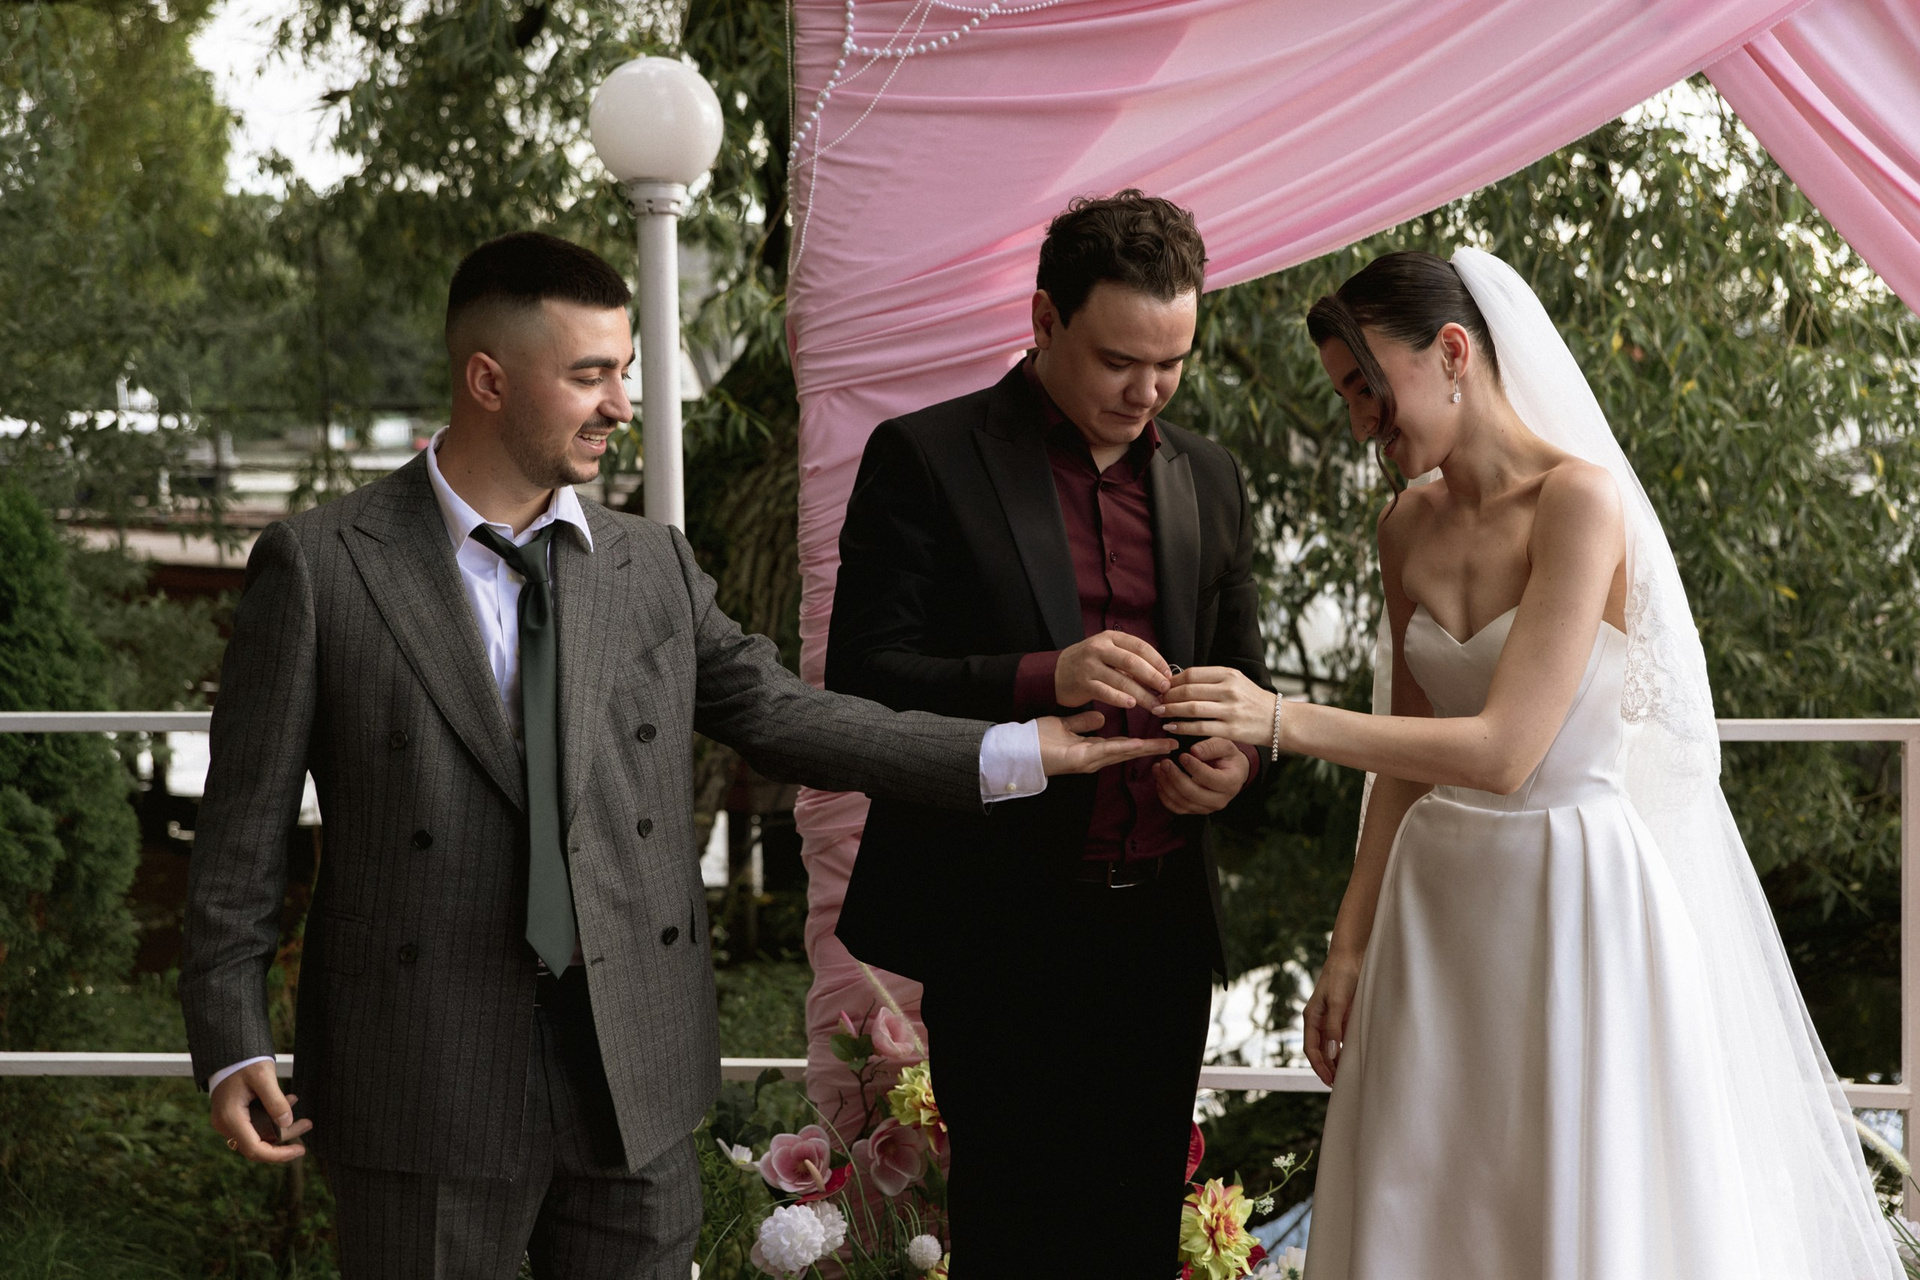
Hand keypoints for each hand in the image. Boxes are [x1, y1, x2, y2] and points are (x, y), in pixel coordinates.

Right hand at [211, 1060, 311, 1163]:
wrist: (229, 1050)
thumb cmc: (245, 1061)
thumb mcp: (264, 1077)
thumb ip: (276, 1101)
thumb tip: (287, 1122)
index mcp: (231, 1119)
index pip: (255, 1149)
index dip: (278, 1155)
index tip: (299, 1151)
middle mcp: (226, 1124)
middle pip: (258, 1144)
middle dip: (285, 1137)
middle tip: (307, 1124)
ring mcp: (228, 1121)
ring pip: (258, 1134)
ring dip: (281, 1126)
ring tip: (303, 1115)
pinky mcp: (233, 1115)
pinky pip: (255, 1124)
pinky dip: (272, 1118)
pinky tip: (288, 1102)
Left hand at [1037, 710, 1176, 774]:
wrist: (1018, 750)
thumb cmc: (1038, 740)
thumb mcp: (1065, 727)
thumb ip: (1082, 722)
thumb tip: (1100, 717)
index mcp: (1091, 749)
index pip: (1121, 744)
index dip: (1140, 741)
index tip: (1159, 737)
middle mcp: (1093, 757)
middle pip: (1127, 752)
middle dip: (1150, 748)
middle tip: (1172, 744)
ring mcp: (1088, 760)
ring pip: (1121, 753)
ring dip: (1143, 749)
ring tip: (1163, 745)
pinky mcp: (1080, 760)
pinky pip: (1104, 752)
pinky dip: (1122, 749)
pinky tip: (1137, 744)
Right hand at [1056, 630, 1171, 709]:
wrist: (1054, 673)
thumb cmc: (1088, 664)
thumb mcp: (1107, 653)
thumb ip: (1129, 660)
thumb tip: (1159, 674)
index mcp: (1110, 638)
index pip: (1140, 646)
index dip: (1157, 661)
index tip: (1168, 675)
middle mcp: (1099, 649)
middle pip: (1133, 662)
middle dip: (1152, 677)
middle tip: (1165, 690)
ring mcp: (1089, 666)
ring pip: (1121, 680)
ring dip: (1141, 694)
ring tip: (1154, 704)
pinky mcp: (1082, 683)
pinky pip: (1106, 692)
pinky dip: (1120, 699)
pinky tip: (1132, 705)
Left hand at [1152, 737, 1249, 814]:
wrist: (1231, 772)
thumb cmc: (1227, 756)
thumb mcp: (1225, 745)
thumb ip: (1210, 747)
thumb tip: (1194, 751)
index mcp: (1230, 783)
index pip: (1210, 779)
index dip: (1194, 768)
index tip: (1182, 755)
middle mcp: (1220, 800)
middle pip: (1193, 793)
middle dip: (1175, 777)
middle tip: (1165, 762)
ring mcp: (1207, 808)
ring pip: (1182, 801)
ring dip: (1166, 785)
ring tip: (1158, 768)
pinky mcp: (1195, 810)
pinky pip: (1176, 807)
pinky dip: (1165, 795)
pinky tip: (1160, 780)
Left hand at [1153, 666, 1278, 746]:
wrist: (1280, 720)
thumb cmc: (1253, 701)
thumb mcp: (1236, 681)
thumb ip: (1212, 680)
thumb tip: (1179, 681)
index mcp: (1228, 674)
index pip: (1191, 674)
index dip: (1172, 681)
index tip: (1162, 687)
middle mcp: (1229, 689)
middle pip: (1188, 690)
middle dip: (1167, 696)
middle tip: (1155, 700)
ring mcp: (1230, 710)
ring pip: (1191, 708)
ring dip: (1170, 710)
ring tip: (1159, 713)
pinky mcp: (1231, 730)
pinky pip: (1199, 728)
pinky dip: (1181, 727)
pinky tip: (1171, 728)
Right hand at [1303, 952, 1360, 1086]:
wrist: (1351, 956)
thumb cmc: (1341, 976)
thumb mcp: (1337, 1002)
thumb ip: (1334, 1027)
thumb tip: (1330, 1052)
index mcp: (1311, 1017)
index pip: (1311, 1048)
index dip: (1318, 1066)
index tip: (1329, 1080)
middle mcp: (1319, 1020)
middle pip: (1318, 1050)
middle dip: (1325, 1068)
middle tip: (1337, 1084)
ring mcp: (1331, 1018)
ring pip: (1329, 1046)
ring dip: (1334, 1061)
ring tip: (1344, 1076)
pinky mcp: (1343, 1015)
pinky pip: (1340, 1038)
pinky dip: (1343, 1050)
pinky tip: (1350, 1058)